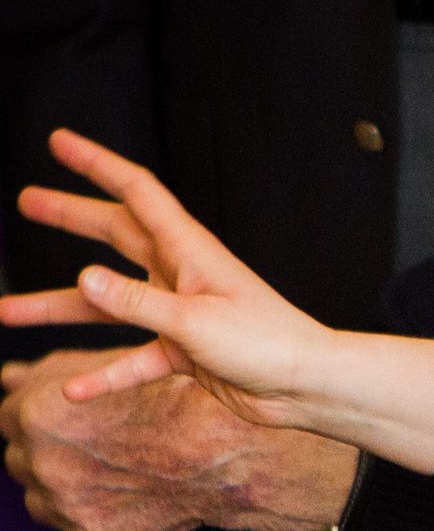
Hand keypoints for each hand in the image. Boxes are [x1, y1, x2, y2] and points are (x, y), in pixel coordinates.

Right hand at [0, 132, 348, 431]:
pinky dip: (105, 374)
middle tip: (26, 201)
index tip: (59, 140)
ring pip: (107, 305)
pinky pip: (132, 361)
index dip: (97, 164)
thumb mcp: (195, 320)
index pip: (137, 192)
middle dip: (71, 216)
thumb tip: (80, 277)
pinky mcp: (182, 350)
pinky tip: (73, 389)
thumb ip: (136, 302)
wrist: (306, 386)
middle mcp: (179, 274)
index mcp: (188, 250)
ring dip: (58, 308)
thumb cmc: (267, 343)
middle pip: (114, 234)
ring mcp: (178, 311)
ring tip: (7, 312)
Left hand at [2, 354, 355, 530]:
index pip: (9, 418)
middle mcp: (41, 463)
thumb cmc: (180, 403)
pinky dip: (91, 517)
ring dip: (64, 488)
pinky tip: (122, 498)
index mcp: (36, 416)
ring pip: (43, 499)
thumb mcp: (113, 369)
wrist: (231, 456)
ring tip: (112, 472)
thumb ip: (51, 374)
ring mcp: (64, 506)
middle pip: (22, 460)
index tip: (66, 422)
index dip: (39, 417)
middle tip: (97, 447)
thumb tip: (9, 377)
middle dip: (49, 453)